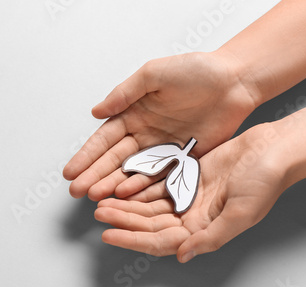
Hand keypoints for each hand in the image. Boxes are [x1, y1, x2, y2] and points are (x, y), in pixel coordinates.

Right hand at [63, 52, 256, 200]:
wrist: (235, 82)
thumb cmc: (196, 71)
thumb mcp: (153, 75)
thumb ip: (124, 93)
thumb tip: (96, 112)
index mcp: (134, 114)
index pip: (105, 139)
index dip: (87, 156)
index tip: (70, 172)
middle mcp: (145, 135)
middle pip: (115, 160)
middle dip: (94, 175)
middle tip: (77, 191)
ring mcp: (163, 150)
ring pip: (134, 172)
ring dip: (114, 185)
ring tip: (96, 197)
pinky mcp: (182, 160)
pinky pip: (160, 177)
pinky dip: (144, 187)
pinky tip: (127, 197)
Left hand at [94, 123, 286, 261]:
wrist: (272, 150)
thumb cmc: (264, 182)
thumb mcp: (241, 214)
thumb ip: (211, 237)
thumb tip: (182, 255)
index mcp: (203, 230)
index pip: (159, 241)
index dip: (132, 240)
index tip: (108, 236)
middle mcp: (192, 217)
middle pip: (149, 224)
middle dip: (123, 221)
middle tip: (99, 214)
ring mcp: (188, 197)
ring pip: (148, 206)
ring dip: (126, 206)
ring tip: (102, 201)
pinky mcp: (186, 178)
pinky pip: (156, 186)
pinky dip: (138, 188)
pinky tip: (120, 186)